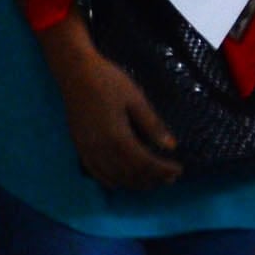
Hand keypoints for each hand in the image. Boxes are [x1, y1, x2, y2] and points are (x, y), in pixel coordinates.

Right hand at [42, 18, 179, 188]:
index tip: (178, 169)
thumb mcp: (136, 99)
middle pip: (131, 174)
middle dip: (153, 179)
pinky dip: (111, 181)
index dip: (163, 170)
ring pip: (115, 177)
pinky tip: (122, 182)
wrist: (75, 72)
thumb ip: (152, 125)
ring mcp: (89, 150)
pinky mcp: (80, 147)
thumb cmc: (108, 81)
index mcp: (119, 137)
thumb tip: (171, 146)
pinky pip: (96, 173)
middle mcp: (103, 149)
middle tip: (171, 178)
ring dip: (135, 183)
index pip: (145, 163)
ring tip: (152, 180)